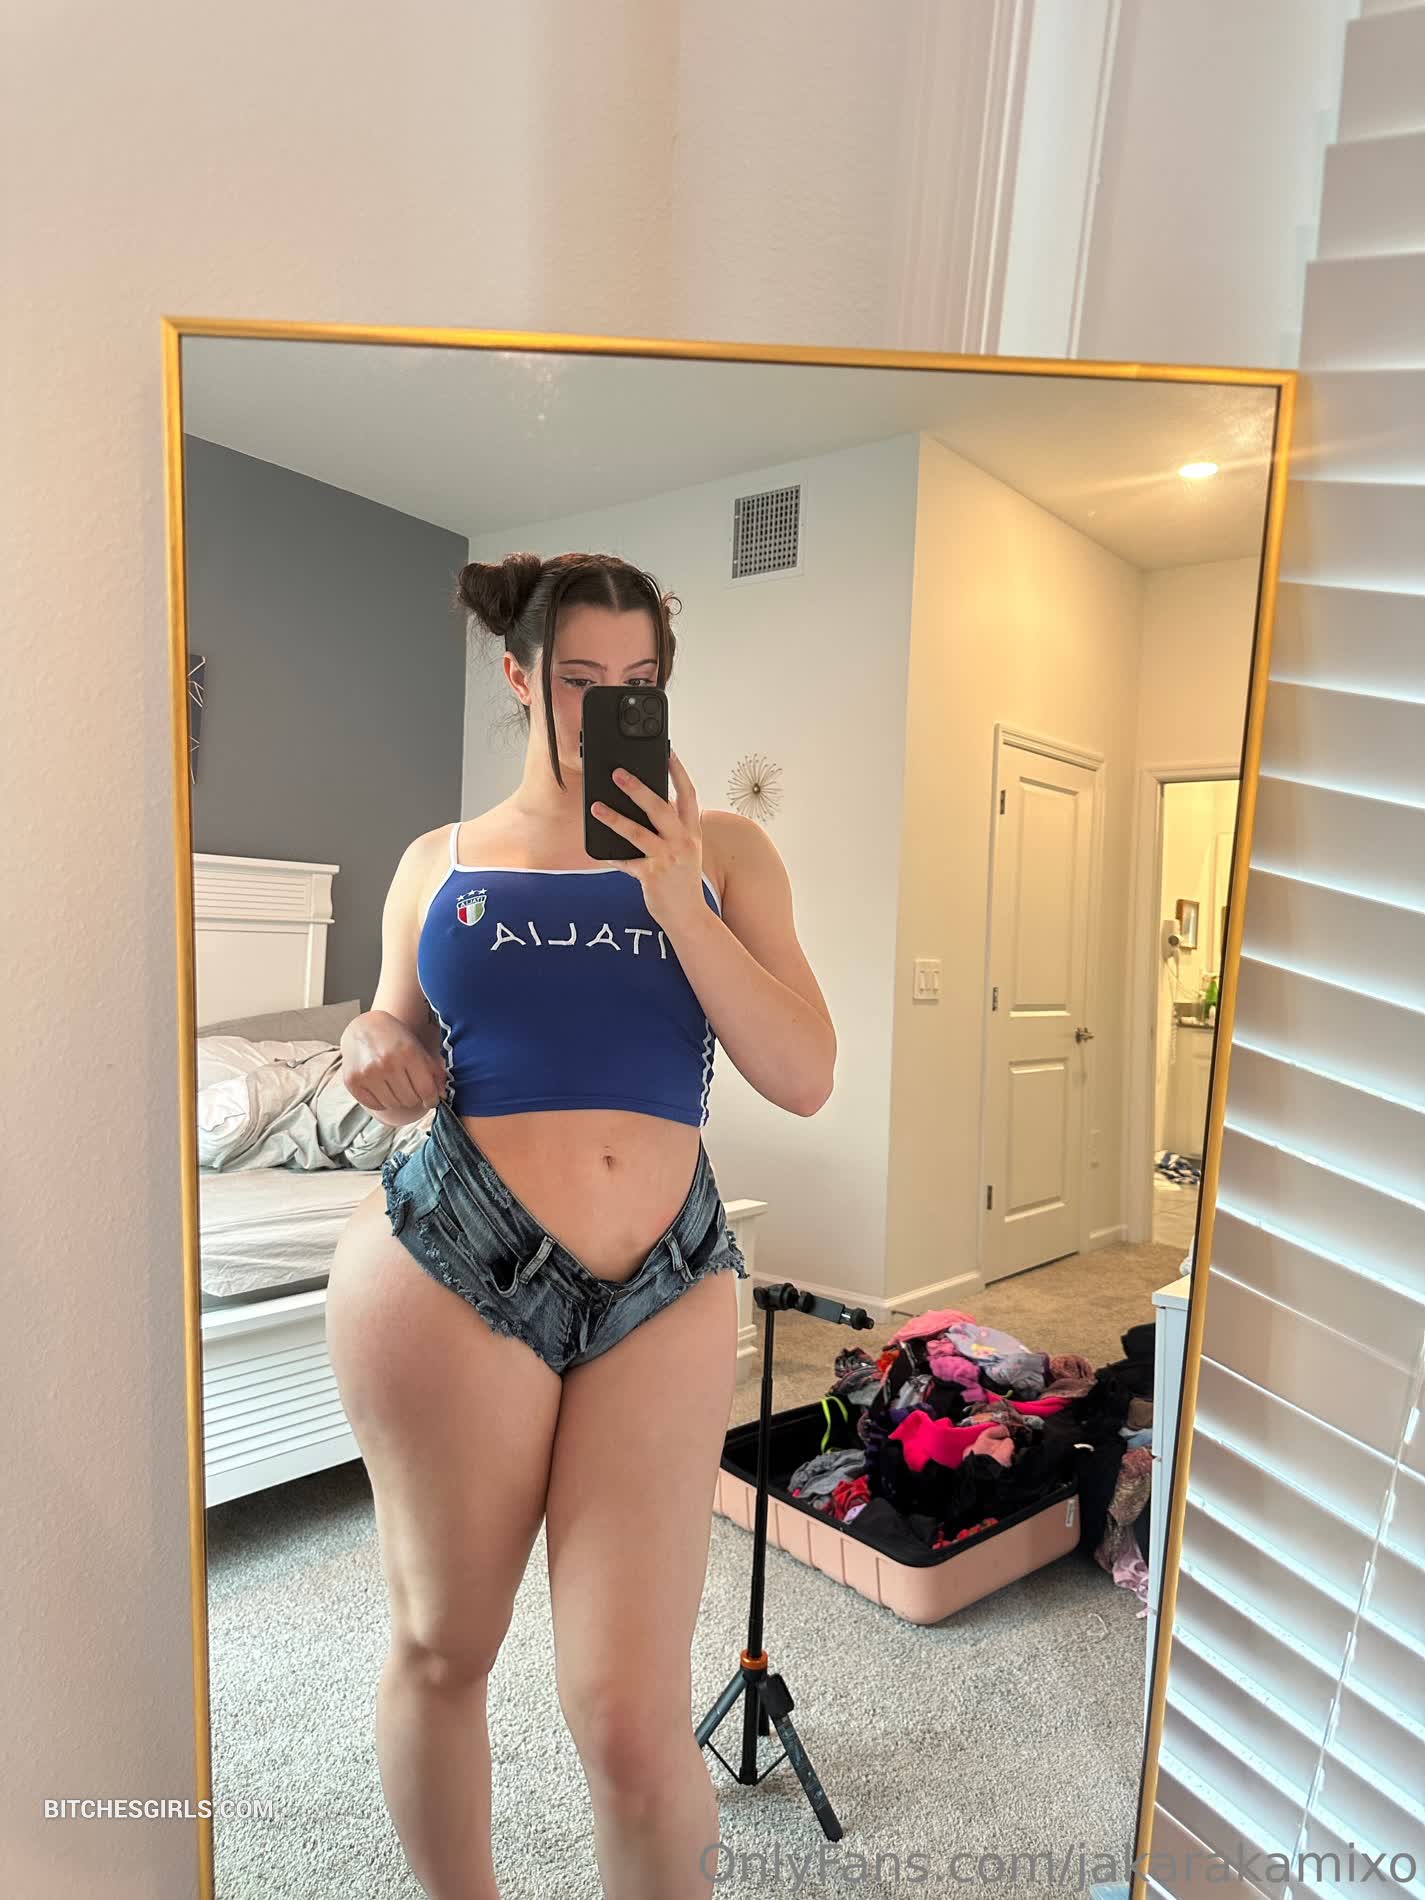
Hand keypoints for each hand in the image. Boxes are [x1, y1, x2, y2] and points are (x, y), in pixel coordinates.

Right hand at [341, 1010, 446, 1120]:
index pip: (426, 1090)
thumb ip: (433, 1071)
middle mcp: (387, 1063)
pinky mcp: (352, 1081)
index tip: (431, 1100)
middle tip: (410, 1086)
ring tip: (395, 1084)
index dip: (432, 1099)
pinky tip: (381, 1087)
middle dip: (414, 1096)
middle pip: (410, 1099)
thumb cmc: (394, 1038)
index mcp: (407, 1052)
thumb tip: (442, 1095)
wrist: (362, 1028)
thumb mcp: (418, 1047)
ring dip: (398, 1099)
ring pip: (393, 1104)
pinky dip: (381, 1101)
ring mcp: (368, 1073)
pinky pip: (375, 1105)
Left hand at [590, 751, 706, 931]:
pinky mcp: (651, 876)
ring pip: (638, 833)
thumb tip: (646, 803)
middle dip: (637, 788)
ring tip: (596, 807)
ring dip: (614, 818)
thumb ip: (671, 828)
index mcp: (691, 832)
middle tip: (617, 773)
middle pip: (660, 807)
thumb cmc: (682, 880)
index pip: (688, 794)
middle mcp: (682, 842)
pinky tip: (598, 848)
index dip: (678, 771)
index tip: (668, 751)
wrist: (688, 916)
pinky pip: (626, 862)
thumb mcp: (685, 850)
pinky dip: (611, 855)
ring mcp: (667, 859)